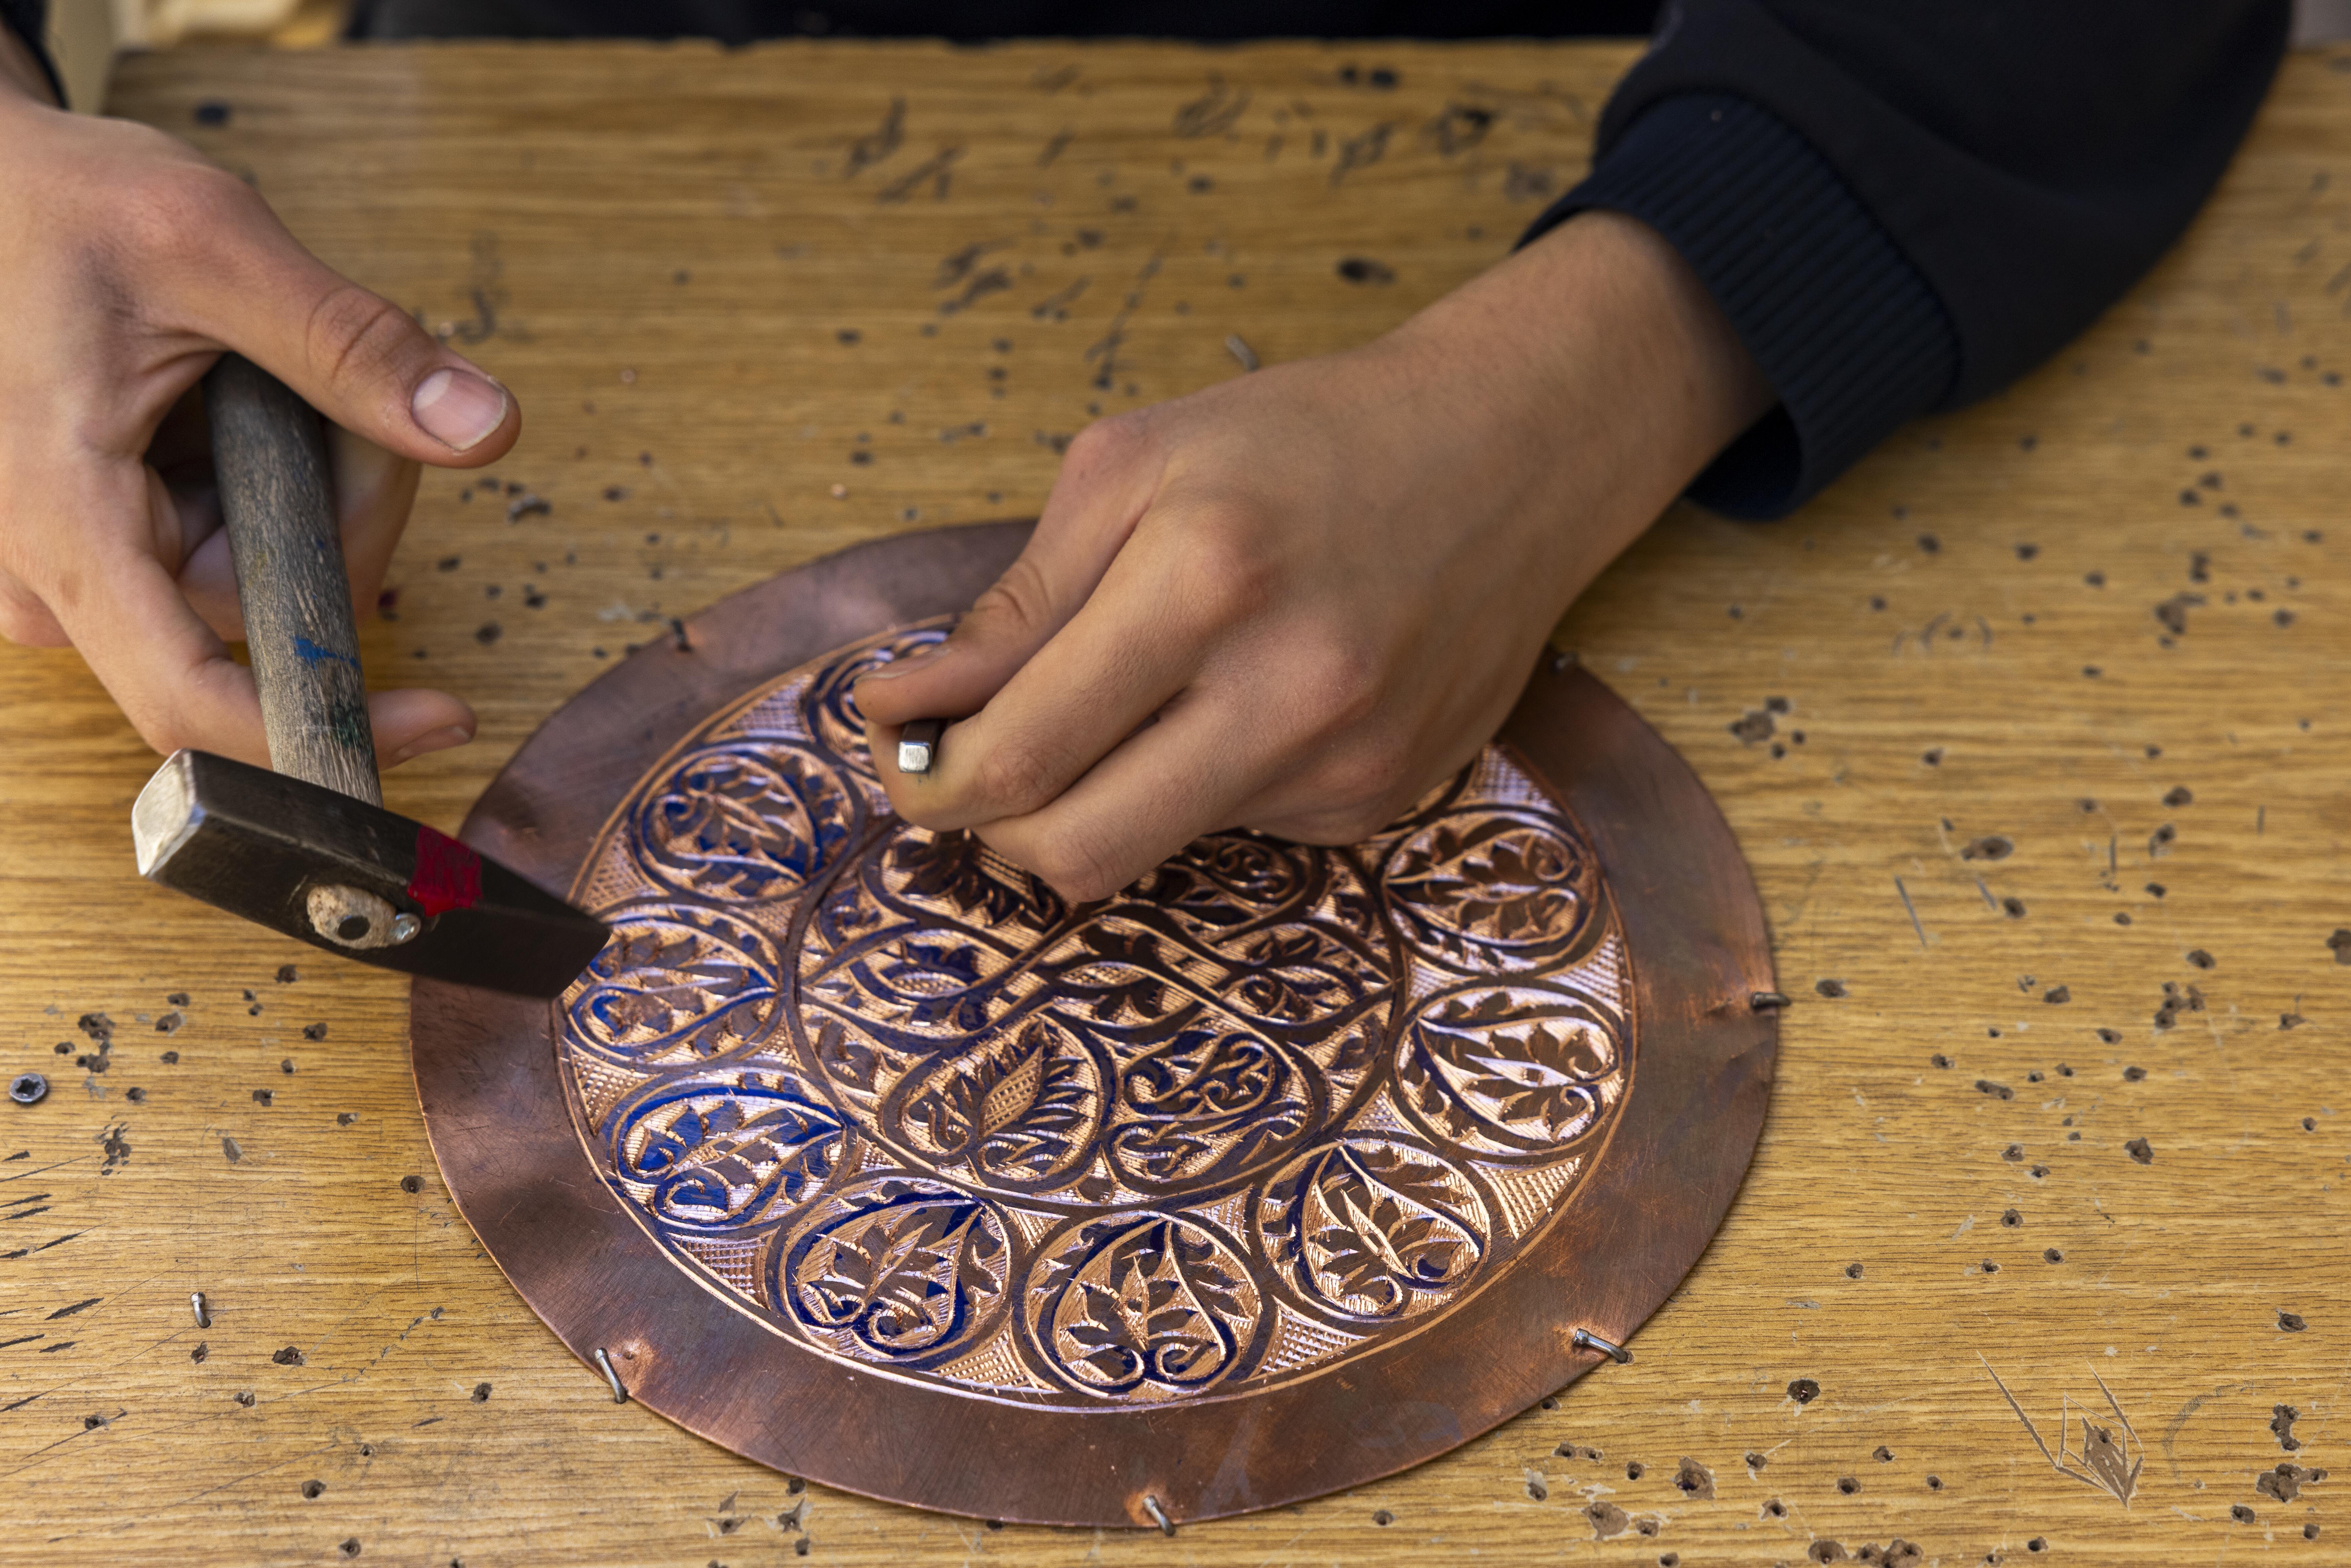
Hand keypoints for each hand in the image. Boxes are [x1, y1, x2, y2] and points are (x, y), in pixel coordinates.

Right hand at [0, 68, 520, 767]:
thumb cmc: (60, 208)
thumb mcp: (208, 244)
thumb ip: (347, 342)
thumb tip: (482, 425)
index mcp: (58, 522)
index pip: (195, 702)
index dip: (327, 732)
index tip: (445, 717)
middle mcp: (55, 577)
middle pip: (275, 615)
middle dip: (340, 504)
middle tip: (317, 382)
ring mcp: (85, 574)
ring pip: (275, 578)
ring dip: (315, 478)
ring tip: (258, 369)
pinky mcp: (119, 554)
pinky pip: (245, 548)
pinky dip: (279, 477)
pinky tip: (235, 402)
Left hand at [857, 210, 1769, 899]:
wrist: (1506, 455)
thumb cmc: (1303, 441)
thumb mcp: (1134, 467)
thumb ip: (1016, 603)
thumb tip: (903, 707)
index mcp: (1205, 580)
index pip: (1023, 752)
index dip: (931, 775)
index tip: (902, 752)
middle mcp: (1288, 690)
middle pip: (1076, 852)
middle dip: (993, 826)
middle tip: (974, 769)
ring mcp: (1346, 762)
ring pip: (1151, 849)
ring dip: (1100, 796)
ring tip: (1135, 695)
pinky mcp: (1382, 801)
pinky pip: (1238, 830)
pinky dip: (1199, 782)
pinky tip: (1243, 698)